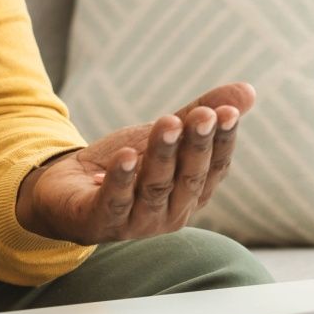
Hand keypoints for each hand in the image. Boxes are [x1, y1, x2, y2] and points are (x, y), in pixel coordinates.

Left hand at [13, 83, 254, 244]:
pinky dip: (122, 178)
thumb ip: (199, 116)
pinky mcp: (101, 221)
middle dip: (196, 145)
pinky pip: (115, 201)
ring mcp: (137, 222)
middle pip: (188, 178)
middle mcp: (171, 212)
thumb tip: (249, 90)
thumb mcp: (162, 136)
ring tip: (167, 123)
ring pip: (154, 186)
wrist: (64, 190)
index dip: (223, 140)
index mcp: (190, 193)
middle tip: (204, 115)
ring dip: (162, 154)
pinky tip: (126, 154)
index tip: (229, 111)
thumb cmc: (123, 165)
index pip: (215, 167)